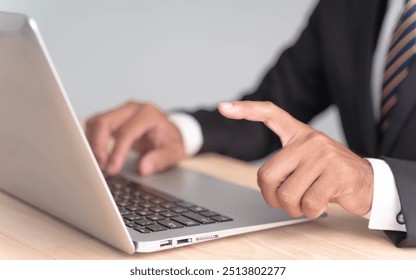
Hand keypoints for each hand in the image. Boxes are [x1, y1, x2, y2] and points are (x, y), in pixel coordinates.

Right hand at [86, 101, 184, 175]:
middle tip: (100, 166)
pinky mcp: (113, 118)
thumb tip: (144, 168)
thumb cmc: (170, 141)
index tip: (112, 169)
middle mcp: (132, 109)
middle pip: (105, 122)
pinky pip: (95, 126)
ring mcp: (121, 111)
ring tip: (99, 163)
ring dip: (93, 143)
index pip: (126, 132)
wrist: (169, 133)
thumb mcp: (175, 152)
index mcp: (148, 114)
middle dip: (98, 146)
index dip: (116, 152)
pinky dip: (92, 141)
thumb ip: (162, 159)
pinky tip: (98, 155)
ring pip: (96, 122)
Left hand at [218, 101, 373, 217]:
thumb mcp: (307, 160)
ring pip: (287, 193)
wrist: (368, 181)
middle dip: (271, 196)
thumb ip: (285, 164)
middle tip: (282, 201)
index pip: (270, 113)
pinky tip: (319, 205)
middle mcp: (309, 140)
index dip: (246, 110)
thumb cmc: (329, 173)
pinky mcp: (336, 174)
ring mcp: (323, 156)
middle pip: (267, 175)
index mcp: (299, 134)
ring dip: (292, 207)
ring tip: (305, 202)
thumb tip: (265, 182)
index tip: (224, 107)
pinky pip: (308, 204)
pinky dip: (310, 212)